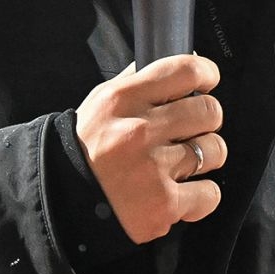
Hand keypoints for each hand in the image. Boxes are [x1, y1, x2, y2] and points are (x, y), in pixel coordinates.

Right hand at [75, 54, 226, 243]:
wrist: (60, 203)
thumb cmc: (83, 153)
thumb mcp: (99, 105)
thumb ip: (136, 83)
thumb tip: (176, 68)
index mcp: (123, 99)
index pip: (186, 71)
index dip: (206, 74)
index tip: (207, 81)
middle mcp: (139, 131)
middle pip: (209, 111)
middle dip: (204, 122)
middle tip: (188, 132)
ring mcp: (153, 169)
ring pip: (215, 150)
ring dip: (203, 158)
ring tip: (179, 165)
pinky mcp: (164, 205)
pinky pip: (210, 194)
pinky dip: (200, 197)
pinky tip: (180, 195)